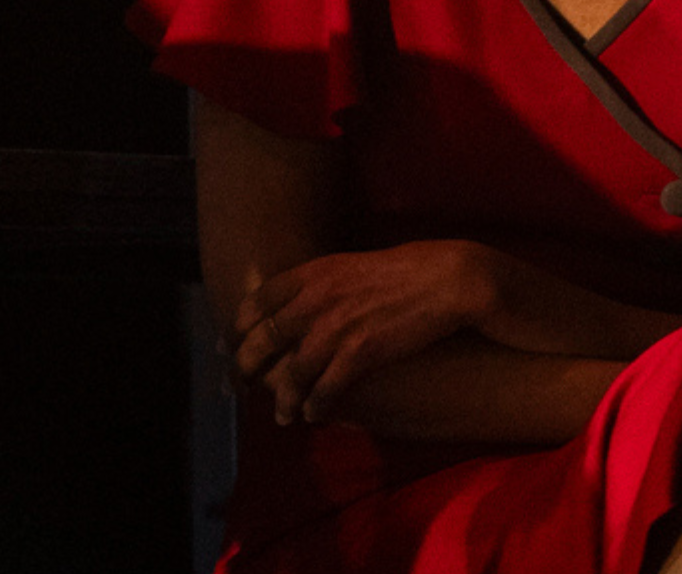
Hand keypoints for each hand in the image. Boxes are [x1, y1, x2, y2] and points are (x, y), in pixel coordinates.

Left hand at [232, 240, 497, 424]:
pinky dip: (315, 406)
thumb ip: (323, 284)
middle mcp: (317, 299)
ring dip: (283, 400)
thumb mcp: (355, 265)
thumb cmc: (410, 270)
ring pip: (291, 374)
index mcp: (315, 273)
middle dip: (246, 369)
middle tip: (241, 387)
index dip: (238, 329)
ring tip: (283, 415)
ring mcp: (337, 327)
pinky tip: (313, 415)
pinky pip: (325, 389)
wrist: (452, 279)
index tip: (230, 346)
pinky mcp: (361, 353)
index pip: (257, 302)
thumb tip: (301, 305)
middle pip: (263, 341)